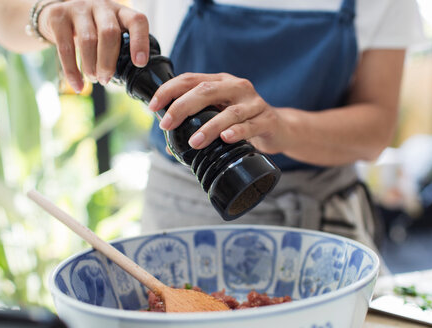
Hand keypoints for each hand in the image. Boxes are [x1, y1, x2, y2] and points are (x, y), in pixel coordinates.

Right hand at [37, 0, 148, 91]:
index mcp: (120, 12)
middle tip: (106, 79)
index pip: (137, 21)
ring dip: (91, 66)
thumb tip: (129, 78)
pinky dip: (72, 71)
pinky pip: (65, 48)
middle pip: (109, 33)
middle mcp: (101, 6)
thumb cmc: (93, 30)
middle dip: (108, 62)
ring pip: (88, 40)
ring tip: (94, 79)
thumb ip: (121, 48)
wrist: (58, 15)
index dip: (140, 42)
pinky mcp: (58, 16)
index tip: (139, 64)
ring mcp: (79, 8)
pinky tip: (78, 85)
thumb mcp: (110, 33)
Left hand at [148, 72, 288, 154]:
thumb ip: (197, 122)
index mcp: (221, 82)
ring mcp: (253, 102)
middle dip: (182, 106)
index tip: (153, 106)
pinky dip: (238, 132)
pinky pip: (251, 125)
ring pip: (229, 112)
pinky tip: (226, 138)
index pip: (190, 79)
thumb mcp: (219, 116)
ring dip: (209, 127)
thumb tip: (169, 144)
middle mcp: (237, 87)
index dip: (169, 90)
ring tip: (194, 142)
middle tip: (167, 125)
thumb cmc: (243, 121)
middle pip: (206, 90)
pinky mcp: (267, 119)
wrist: (279, 128)